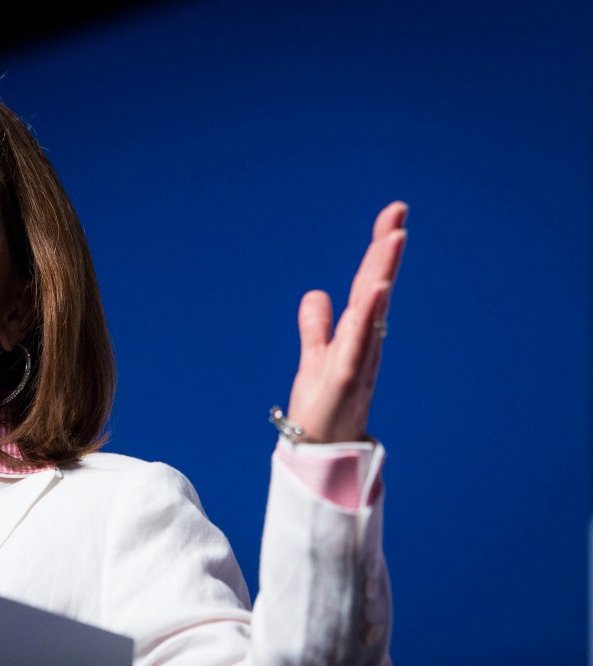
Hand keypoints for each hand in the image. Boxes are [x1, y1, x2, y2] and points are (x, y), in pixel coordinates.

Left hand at [285, 201, 407, 442]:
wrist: (321, 455)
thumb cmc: (323, 408)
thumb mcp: (316, 358)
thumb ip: (316, 327)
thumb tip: (317, 295)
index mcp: (356, 334)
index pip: (367, 284)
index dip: (379, 251)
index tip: (393, 216)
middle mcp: (364, 343)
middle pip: (375, 288)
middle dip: (385, 250)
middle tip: (398, 212)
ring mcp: (358, 360)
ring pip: (372, 311)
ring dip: (382, 273)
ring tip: (394, 238)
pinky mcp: (346, 381)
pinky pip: (357, 344)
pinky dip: (365, 318)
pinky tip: (375, 292)